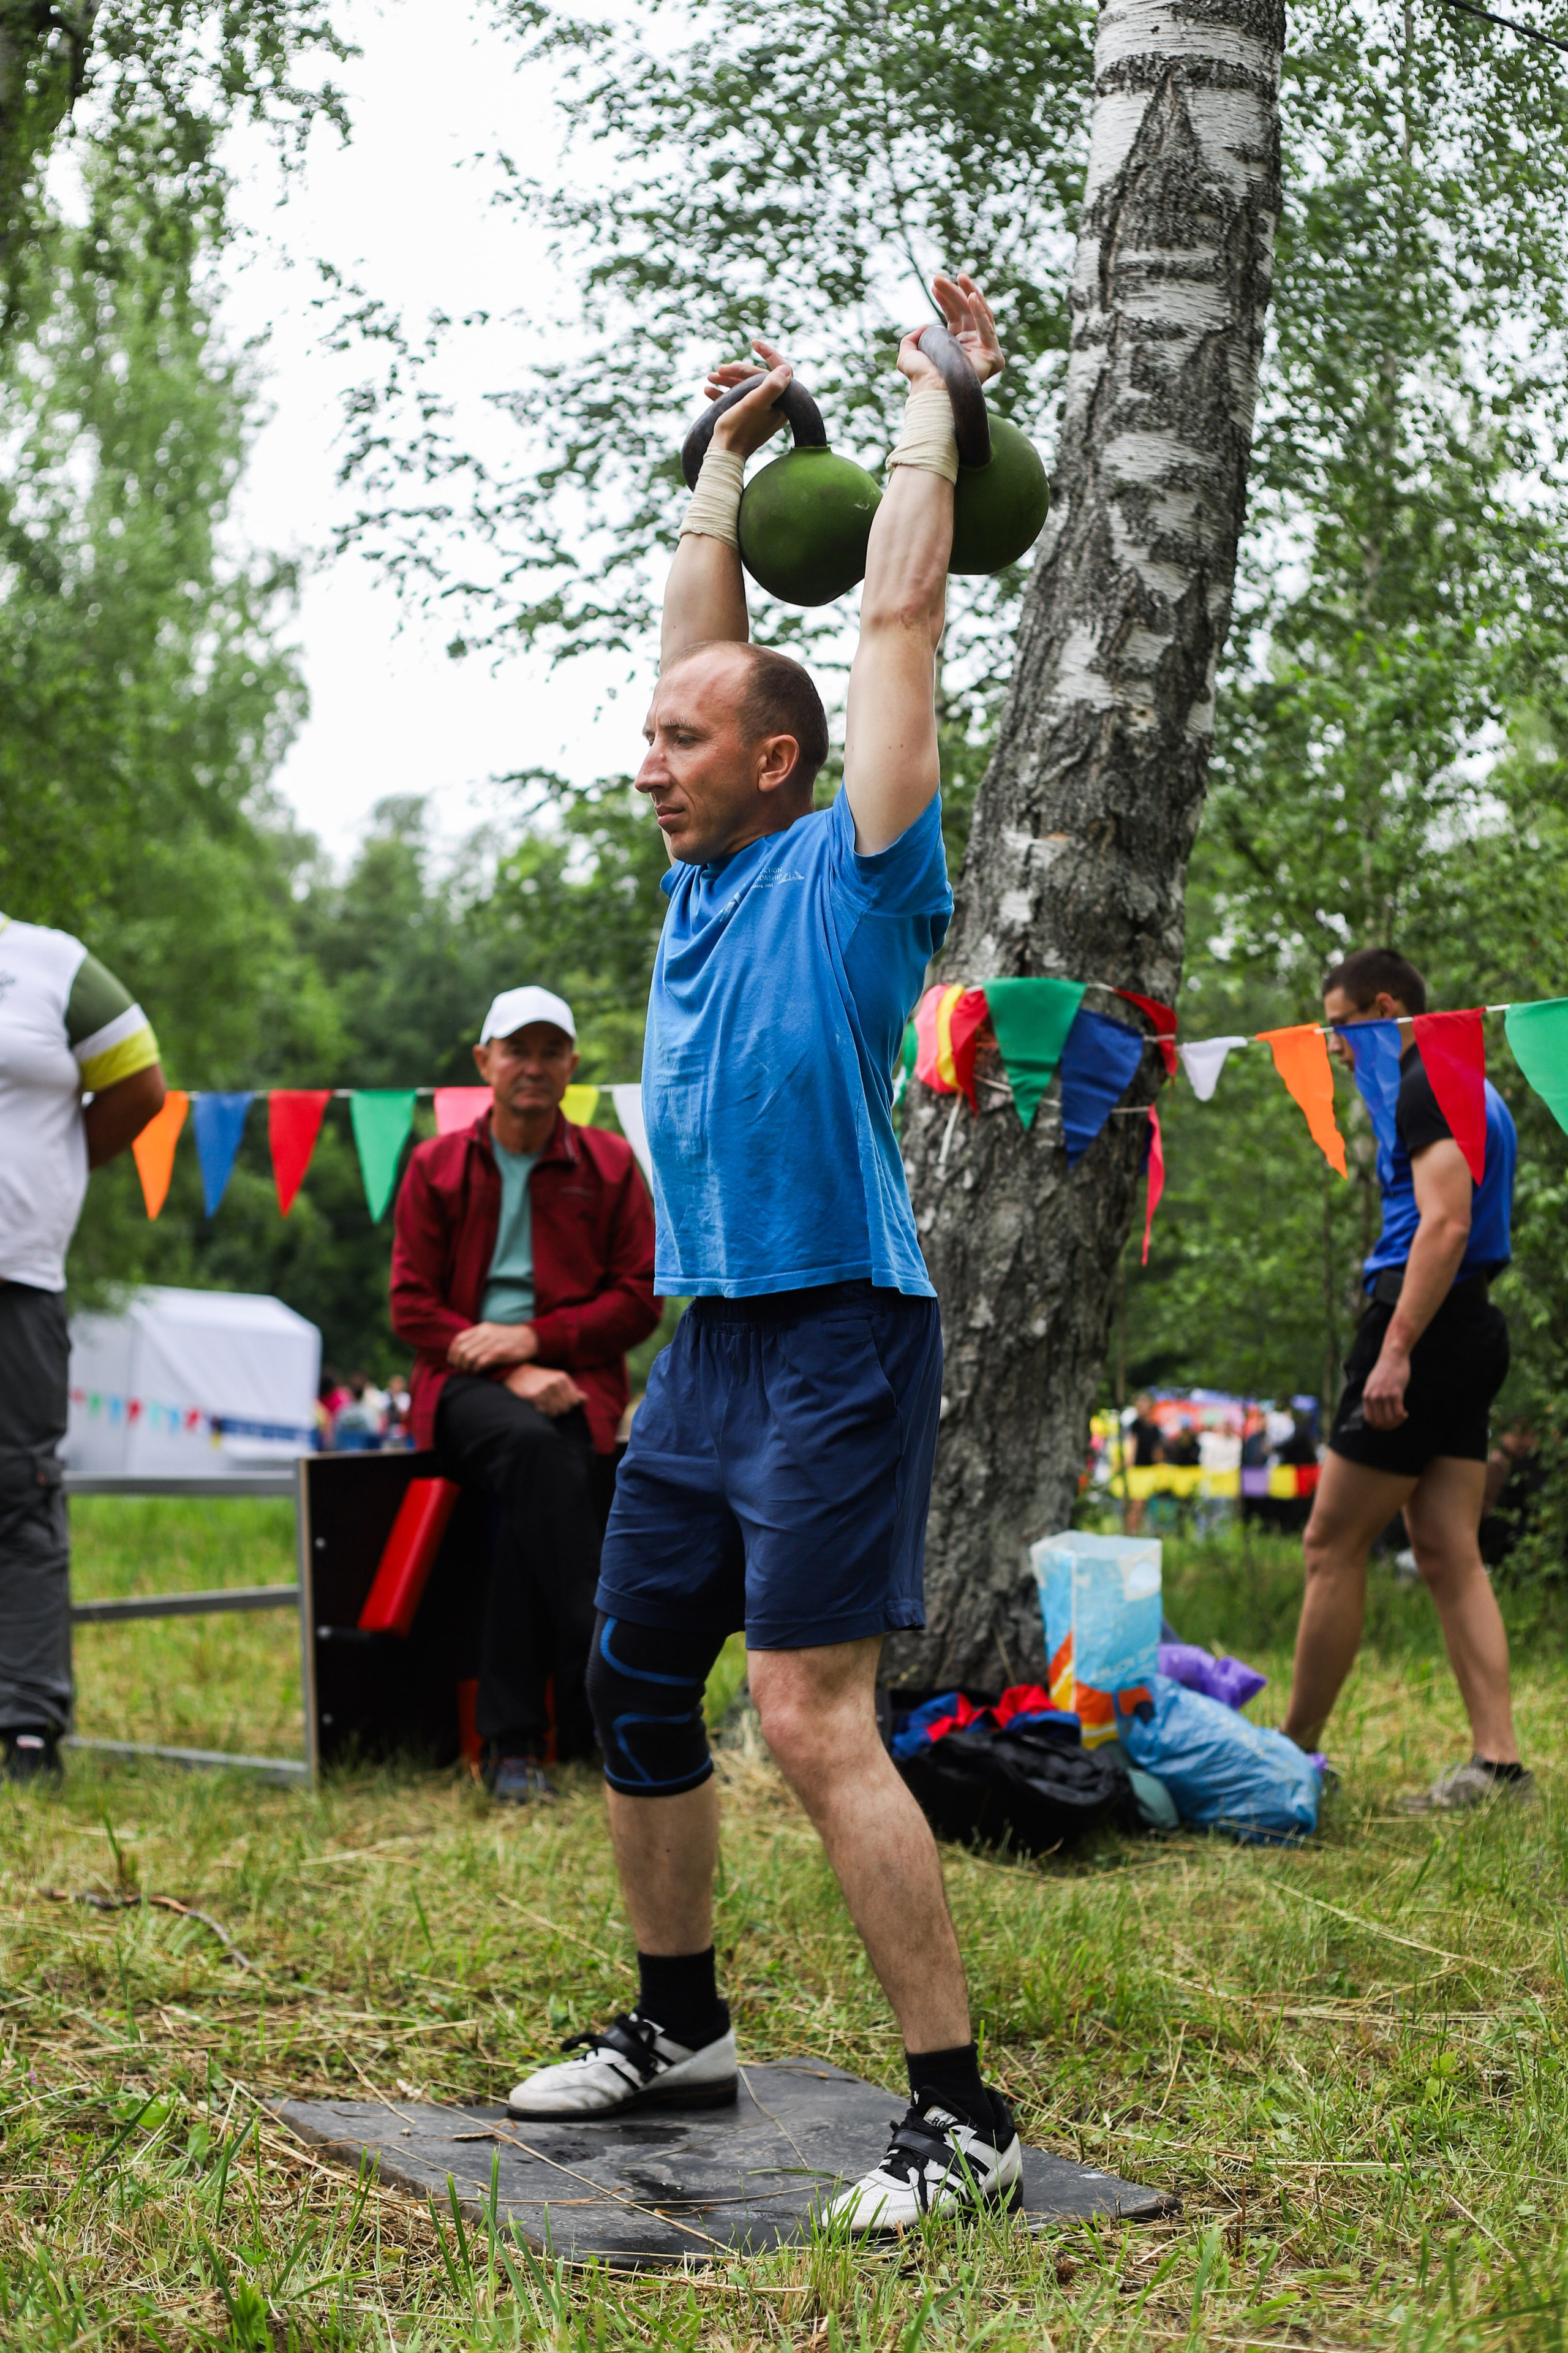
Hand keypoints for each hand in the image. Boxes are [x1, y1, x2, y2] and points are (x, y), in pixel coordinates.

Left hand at [447, 1322, 537, 1374]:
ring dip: (466, 1367)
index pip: (458, 1339)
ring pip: (468, 1356)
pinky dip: (476, 1370)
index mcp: (482, 1328)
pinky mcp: (499, 1352)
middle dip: (457, 1362)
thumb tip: (463, 1351)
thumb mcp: (492, 1332)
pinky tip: (478, 1372)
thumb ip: (479, 1338)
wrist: (530, 1338)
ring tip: (469, 1372)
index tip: (452, 1361)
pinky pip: (480, 1362)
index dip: (452, 1351)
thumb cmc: (511, 1338)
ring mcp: (492, 1343)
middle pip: (461, 1350)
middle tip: (460, 1369)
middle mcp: (485, 1334)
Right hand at [503, 1362, 586, 1415]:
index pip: (574, 1402)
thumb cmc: (538, 1378)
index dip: (567, 1404)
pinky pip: (543, 1413)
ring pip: (554, 1413)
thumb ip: (572, 1390)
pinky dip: (540, 1411)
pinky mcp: (534, 1396)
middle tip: (547, 1401)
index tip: (558, 1399)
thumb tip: (586, 1399)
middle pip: (565, 1409)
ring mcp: (545, 1389)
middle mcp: (555, 1383)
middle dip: (557, 1409)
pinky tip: (535, 1403)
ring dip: (548, 1411)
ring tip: (541, 1402)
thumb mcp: (557, 1379)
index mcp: (563, 1378)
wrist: (515, 1373)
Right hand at [706, 340, 794, 459]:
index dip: (768, 354)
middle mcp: (775, 408)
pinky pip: (737, 400)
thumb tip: (785, 369)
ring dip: (727, 379)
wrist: (724, 456)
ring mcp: (761, 413)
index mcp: (782, 404)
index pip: (782, 371)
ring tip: (710, 378)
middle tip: (719, 369)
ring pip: (746, 387)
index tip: (753, 342)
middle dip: (737, 370)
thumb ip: (771, 386)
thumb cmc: (737, 430)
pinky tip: (708, 391)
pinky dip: (723, 393)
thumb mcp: (754, 404)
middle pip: (758, 378)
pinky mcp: (748, 419)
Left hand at [897, 271, 1004, 390]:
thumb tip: (924, 327)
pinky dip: (980, 311)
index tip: (934, 285)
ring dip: (970, 293)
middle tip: (939, 277)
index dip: (945, 299)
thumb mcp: (907, 355)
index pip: (955, 316)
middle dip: (954, 292)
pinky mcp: (992, 356)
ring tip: (959, 277)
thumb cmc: (919, 378)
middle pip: (967, 311)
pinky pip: (987, 328)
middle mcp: (972, 346)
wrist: (930, 390)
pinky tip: (971, 295)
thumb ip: (911, 338)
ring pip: (980, 314)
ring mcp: (984, 350)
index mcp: (957, 346)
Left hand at [1361, 1344, 1410, 1428]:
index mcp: (1366, 1396)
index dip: (1378, 1426)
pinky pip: (1399, 1412)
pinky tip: (1405, 1413)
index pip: (1370, 1420)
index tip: (1386, 1425)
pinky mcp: (1396, 1393)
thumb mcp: (1372, 1384)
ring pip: (1390, 1419)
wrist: (1392, 1358)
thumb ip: (1371, 1397)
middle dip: (1389, 1426)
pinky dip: (1403, 1416)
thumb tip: (1374, 1413)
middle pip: (1380, 1422)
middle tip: (1396, 1423)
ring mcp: (1384, 1396)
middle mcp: (1374, 1397)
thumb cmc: (1384, 1372)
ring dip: (1397, 1422)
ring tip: (1401, 1417)